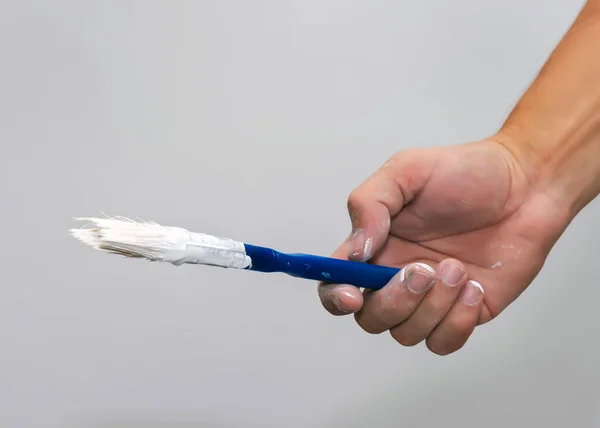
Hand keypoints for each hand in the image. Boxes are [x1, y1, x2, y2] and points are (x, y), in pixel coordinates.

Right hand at [318, 137, 569, 354]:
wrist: (527, 183)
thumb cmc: (465, 171)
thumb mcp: (407, 170)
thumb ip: (370, 204)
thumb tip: (356, 253)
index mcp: (375, 247)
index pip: (336, 284)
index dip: (335, 297)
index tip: (354, 293)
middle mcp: (396, 277)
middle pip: (370, 318)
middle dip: (394, 301)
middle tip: (423, 268)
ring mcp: (430, 299)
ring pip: (407, 334)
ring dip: (432, 306)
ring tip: (457, 268)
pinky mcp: (465, 313)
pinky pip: (444, 342)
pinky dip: (457, 321)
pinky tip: (474, 287)